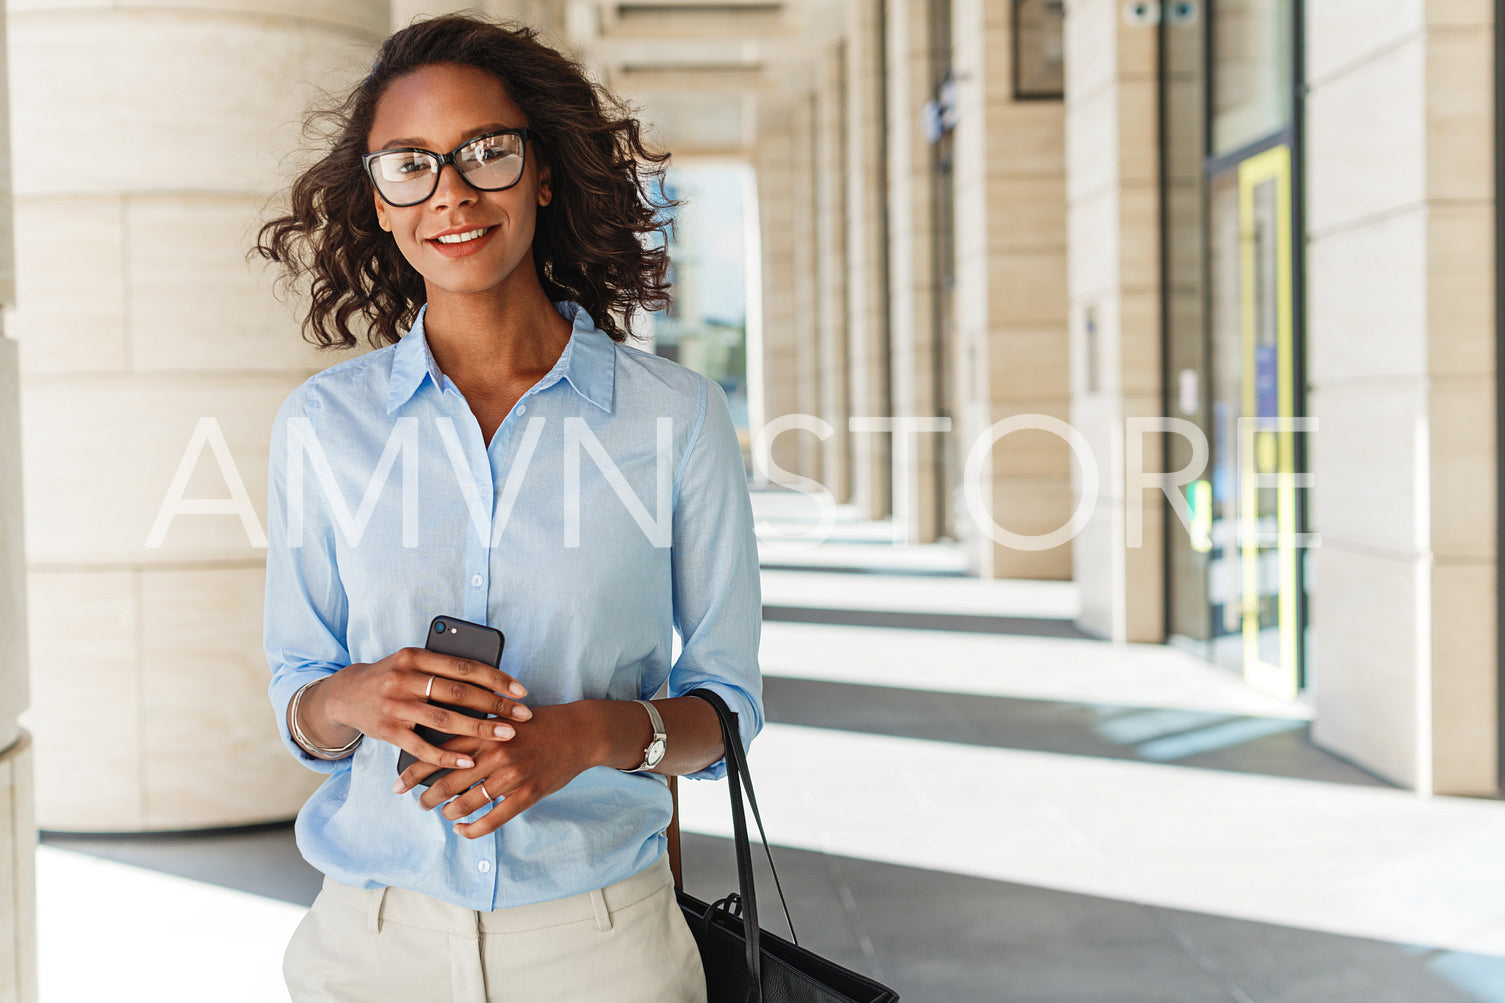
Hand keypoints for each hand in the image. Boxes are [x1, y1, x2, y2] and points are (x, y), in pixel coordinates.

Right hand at [319, 647, 532, 772]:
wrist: (346, 694)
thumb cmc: (392, 678)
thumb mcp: (413, 663)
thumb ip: (443, 669)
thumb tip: (490, 681)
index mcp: (415, 656)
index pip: (464, 667)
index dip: (496, 679)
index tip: (521, 690)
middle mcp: (404, 678)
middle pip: (459, 693)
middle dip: (495, 705)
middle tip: (522, 715)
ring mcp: (395, 706)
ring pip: (444, 719)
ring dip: (479, 729)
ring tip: (506, 735)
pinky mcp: (388, 731)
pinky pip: (423, 747)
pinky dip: (447, 757)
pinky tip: (469, 762)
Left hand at [394, 703, 603, 838]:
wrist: (579, 732)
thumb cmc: (538, 724)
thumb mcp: (503, 717)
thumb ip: (475, 731)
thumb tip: (440, 746)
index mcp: (484, 732)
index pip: (437, 752)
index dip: (413, 772)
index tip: (397, 786)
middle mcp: (493, 754)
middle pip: (446, 783)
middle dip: (427, 799)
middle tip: (421, 804)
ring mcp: (510, 776)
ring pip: (466, 804)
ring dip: (449, 814)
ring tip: (444, 815)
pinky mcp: (527, 794)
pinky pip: (492, 820)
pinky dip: (472, 829)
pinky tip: (464, 830)